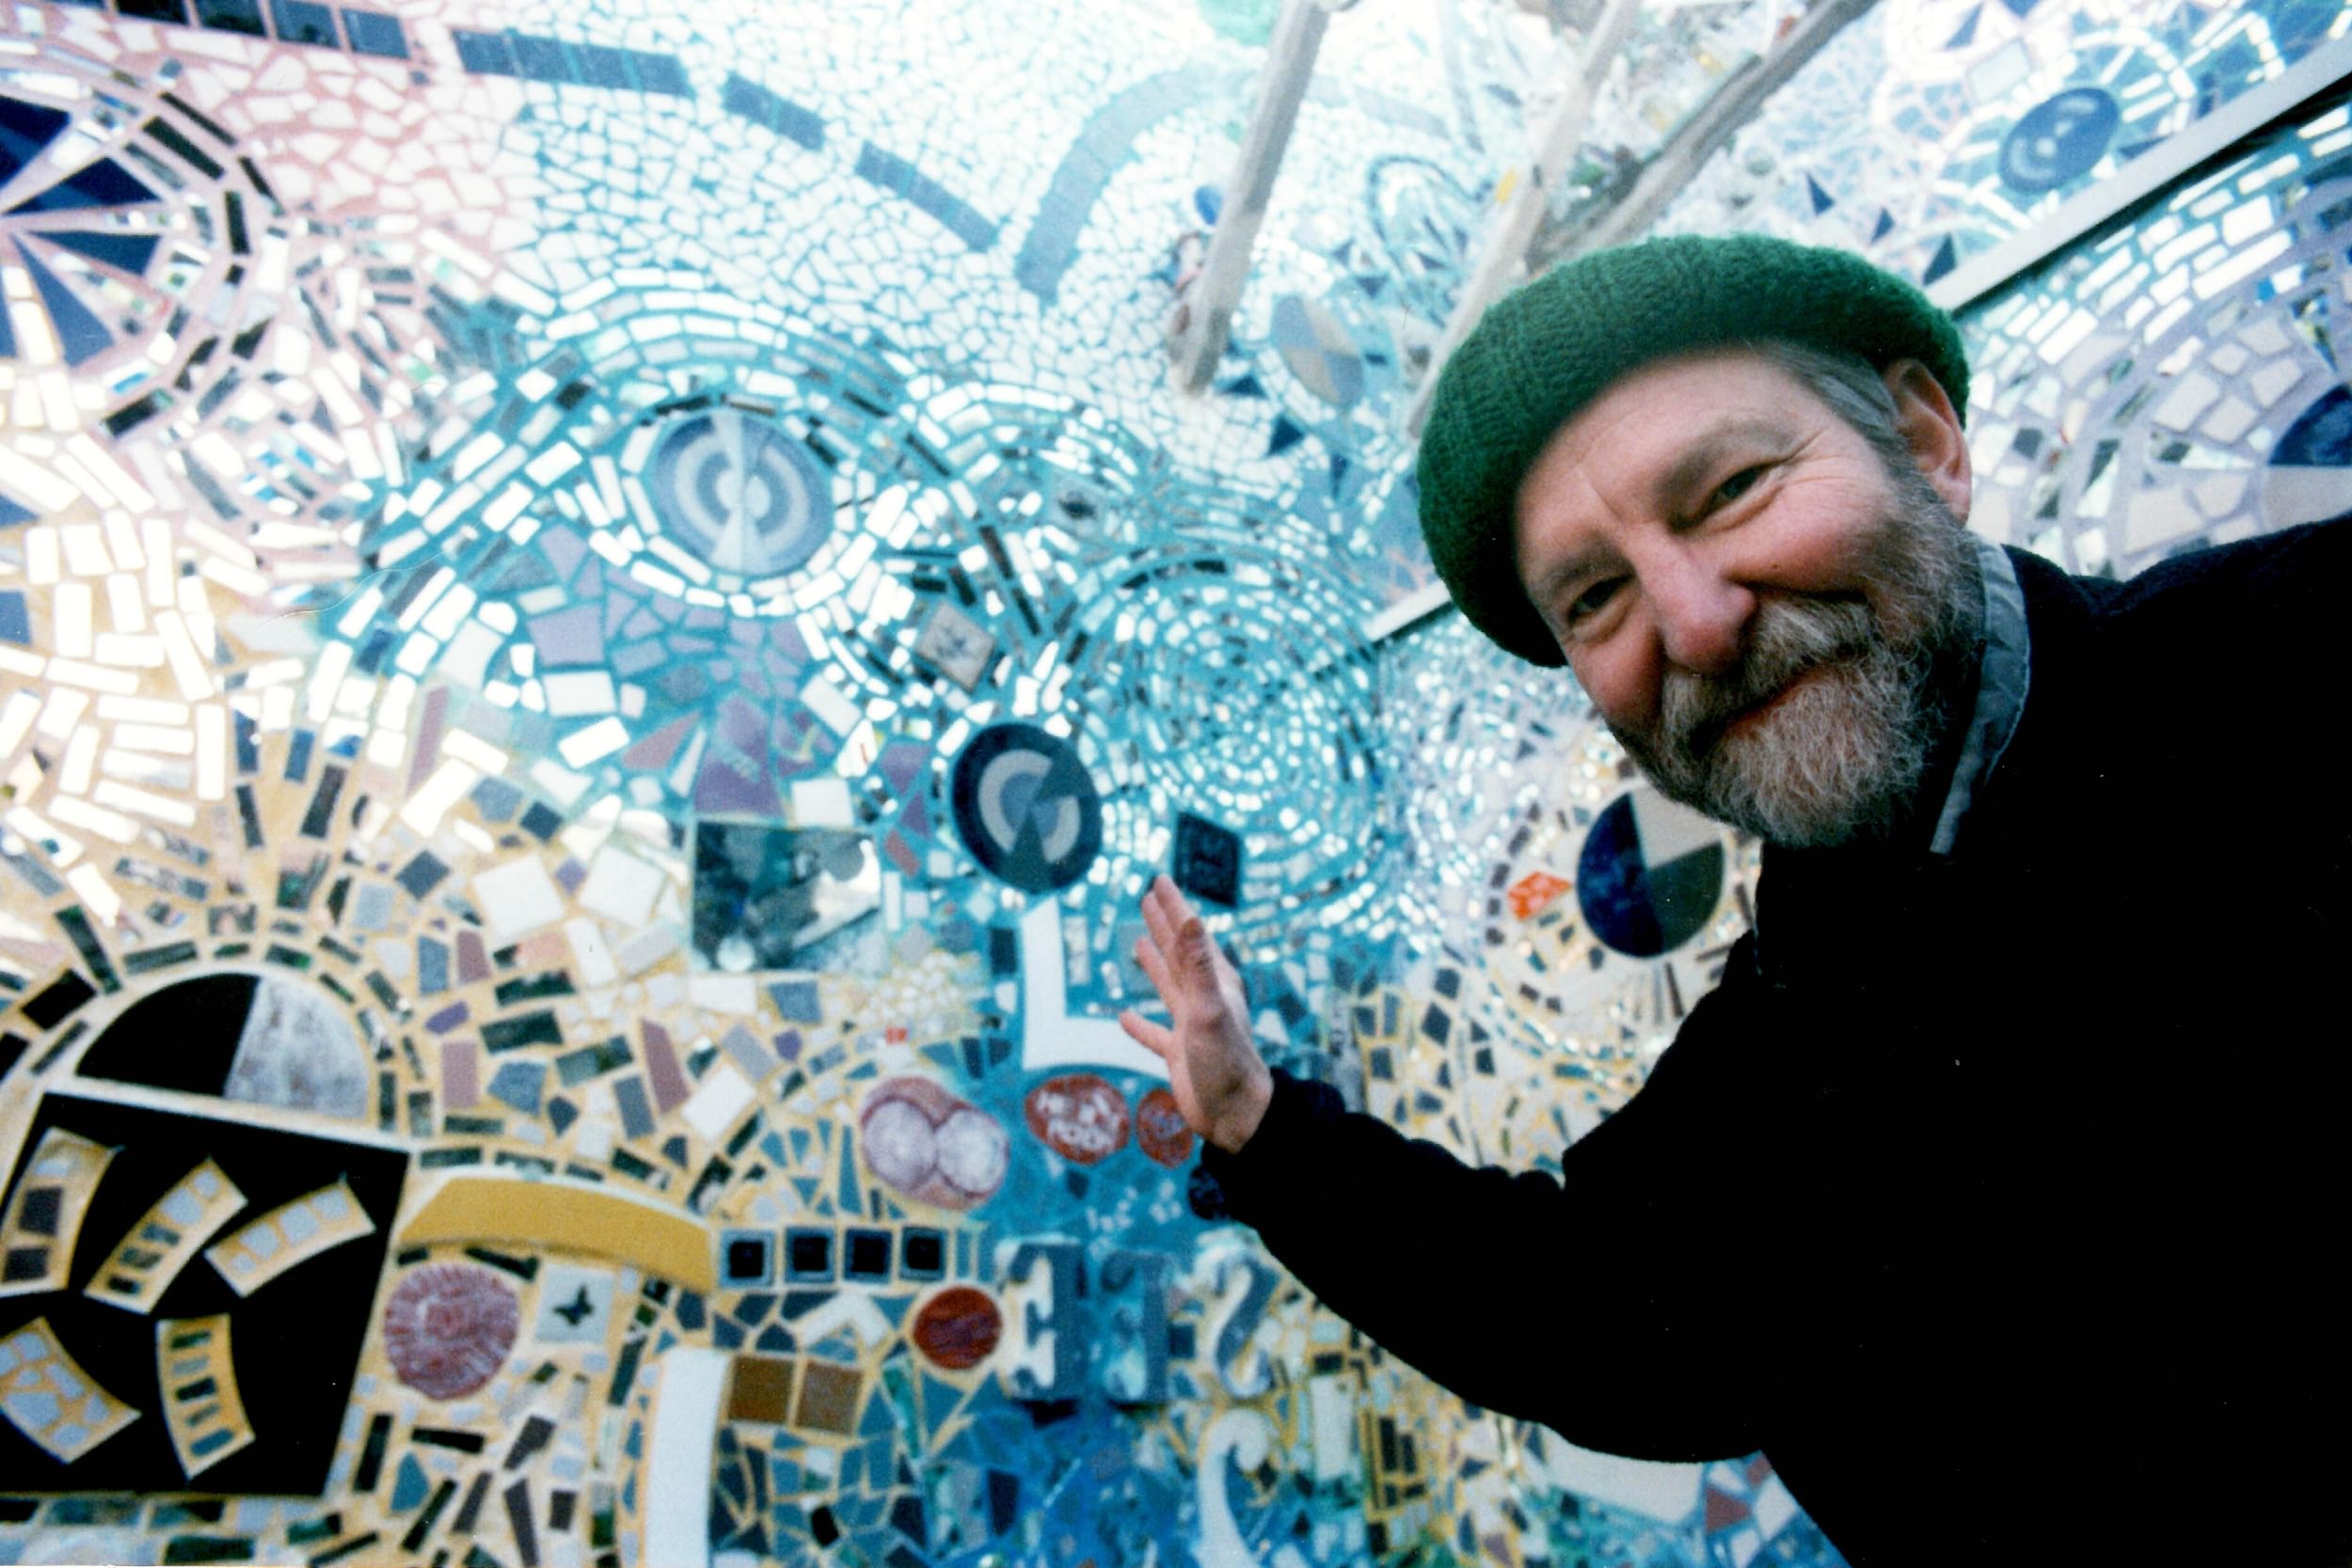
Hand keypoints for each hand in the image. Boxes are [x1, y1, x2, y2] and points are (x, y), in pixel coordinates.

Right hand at [1119, 875, 1273, 1153]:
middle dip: (1164, 925)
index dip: (1174, 907)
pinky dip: (1140, 1024)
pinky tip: (1124, 1018)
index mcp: (1214, 984)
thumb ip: (1198, 965)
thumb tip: (1192, 918)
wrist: (1236, 1117)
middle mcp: (1204, 1000)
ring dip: (1154, 964)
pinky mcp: (1180, 1054)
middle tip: (1147, 898)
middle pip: (1179, 953)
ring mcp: (1192, 1026)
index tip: (1159, 880)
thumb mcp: (1209, 1010)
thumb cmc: (1226, 1064)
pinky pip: (1156, 1034)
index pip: (1189, 935)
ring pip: (1169, 987)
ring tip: (1138, 943)